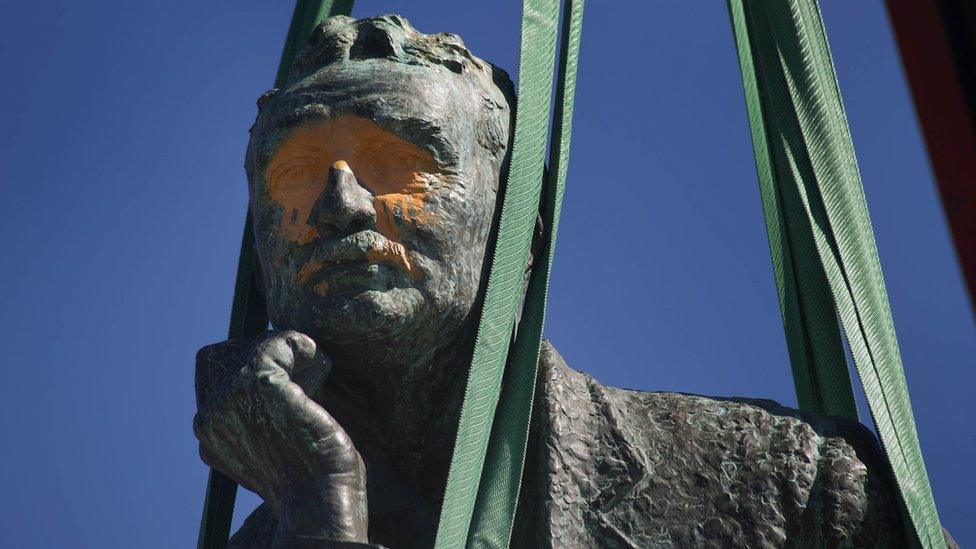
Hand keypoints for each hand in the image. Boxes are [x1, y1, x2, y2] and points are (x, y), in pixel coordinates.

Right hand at [193, 331, 367, 543]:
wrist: (321, 503)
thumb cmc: (310, 477)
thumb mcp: (273, 441)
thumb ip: (260, 413)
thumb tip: (280, 372)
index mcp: (209, 433)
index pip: (211, 373)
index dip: (251, 367)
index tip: (291, 384)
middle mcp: (210, 417)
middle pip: (225, 353)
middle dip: (264, 354)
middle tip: (303, 375)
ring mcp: (229, 399)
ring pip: (254, 346)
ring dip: (290, 353)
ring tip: (316, 376)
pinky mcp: (258, 385)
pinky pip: (279, 342)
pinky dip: (304, 347)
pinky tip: (320, 365)